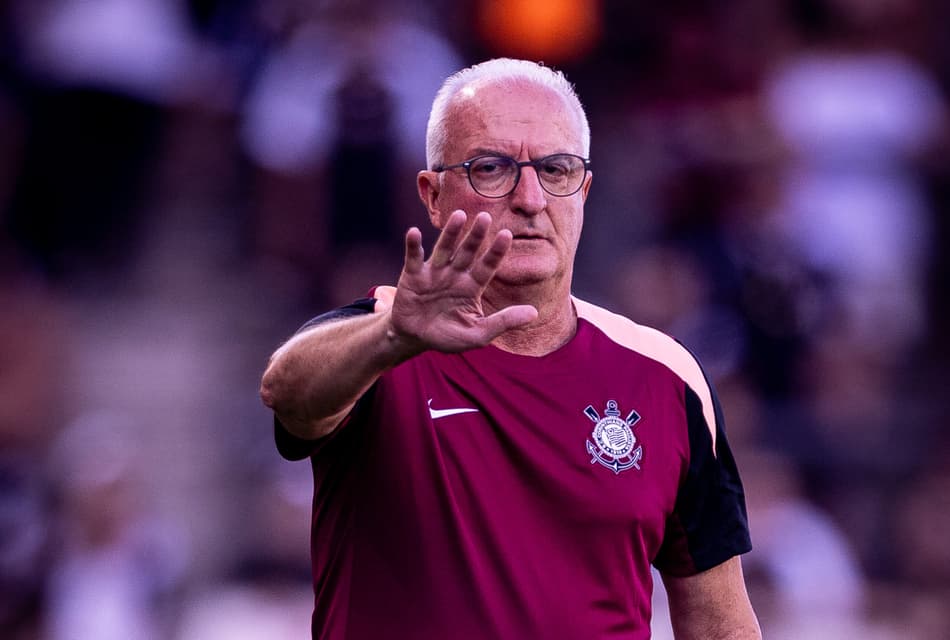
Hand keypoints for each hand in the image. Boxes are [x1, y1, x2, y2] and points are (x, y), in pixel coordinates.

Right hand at [388, 210, 537, 352]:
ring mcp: (433, 273)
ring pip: (444, 249)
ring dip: (451, 233)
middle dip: (476, 235)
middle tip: (486, 216)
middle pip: (468, 252)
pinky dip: (413, 245)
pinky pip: (413, 258)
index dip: (496, 251)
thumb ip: (503, 322)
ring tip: (459, 215)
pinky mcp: (412, 276)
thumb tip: (534, 313)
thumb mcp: (478, 334)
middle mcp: (455, 274)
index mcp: (472, 287)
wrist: (415, 339)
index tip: (507, 235)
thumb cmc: (447, 336)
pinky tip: (414, 232)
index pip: (487, 266)